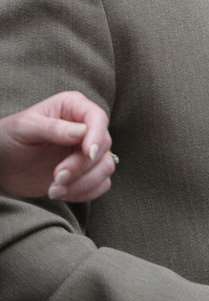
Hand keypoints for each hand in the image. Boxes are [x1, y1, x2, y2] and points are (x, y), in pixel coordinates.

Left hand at [0, 91, 115, 201]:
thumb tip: (83, 133)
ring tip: (54, 190)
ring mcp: (87, 152)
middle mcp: (87, 128)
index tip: (87, 154)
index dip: (97, 136)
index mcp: (74, 108)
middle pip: (103, 147)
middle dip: (81, 166)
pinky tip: (61, 193)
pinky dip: (85, 192)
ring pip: (106, 167)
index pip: (98, 118)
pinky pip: (101, 184)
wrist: (1, 164)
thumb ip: (53, 128)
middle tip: (56, 177)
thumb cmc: (9, 138)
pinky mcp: (86, 173)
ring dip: (83, 183)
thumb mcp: (25, 127)